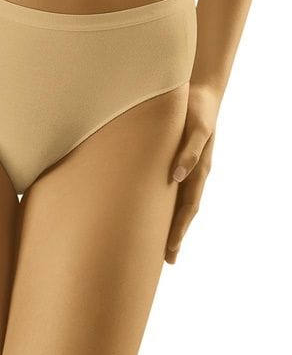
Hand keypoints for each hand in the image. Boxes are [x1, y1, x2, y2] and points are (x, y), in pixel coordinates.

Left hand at [165, 82, 221, 263]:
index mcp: (199, 170)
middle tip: (166, 260)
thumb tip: (177, 176)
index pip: (187, 208)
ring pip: (178, 203)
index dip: (178, 229)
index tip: (170, 250)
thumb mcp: (196, 128)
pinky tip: (155, 212)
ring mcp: (187, 169)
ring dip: (171, 223)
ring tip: (161, 245)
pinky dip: (167, 204)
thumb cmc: (196, 110)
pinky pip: (172, 188)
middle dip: (175, 235)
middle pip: (184, 212)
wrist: (200, 93)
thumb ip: (188, 151)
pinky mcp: (179, 161)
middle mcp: (193, 174)